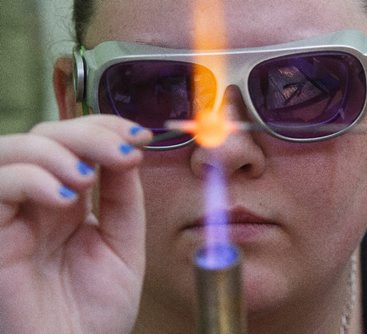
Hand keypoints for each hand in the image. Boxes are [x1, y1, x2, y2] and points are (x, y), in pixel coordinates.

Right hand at [0, 115, 151, 332]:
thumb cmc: (95, 311)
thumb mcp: (123, 245)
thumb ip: (123, 198)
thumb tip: (127, 149)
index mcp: (69, 200)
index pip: (76, 142)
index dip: (106, 128)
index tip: (140, 135)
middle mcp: (37, 202)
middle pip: (46, 136)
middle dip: (89, 134)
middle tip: (125, 152)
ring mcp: (11, 216)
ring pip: (11, 149)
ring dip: (57, 151)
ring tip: (88, 177)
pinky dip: (30, 178)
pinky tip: (65, 197)